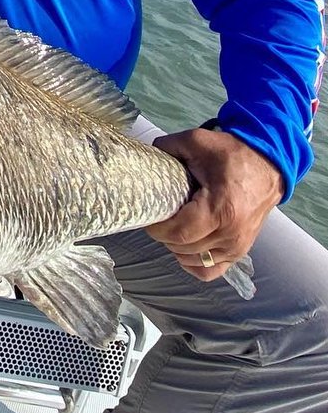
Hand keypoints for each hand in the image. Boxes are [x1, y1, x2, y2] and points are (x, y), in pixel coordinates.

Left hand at [144, 128, 281, 281]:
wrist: (267, 165)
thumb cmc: (233, 154)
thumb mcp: (197, 141)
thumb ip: (167, 146)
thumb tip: (146, 155)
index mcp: (221, 209)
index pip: (179, 233)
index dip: (157, 228)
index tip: (149, 215)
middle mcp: (231, 233)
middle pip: (183, 247)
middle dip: (164, 235)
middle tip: (158, 217)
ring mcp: (237, 246)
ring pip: (194, 260)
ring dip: (176, 247)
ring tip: (171, 227)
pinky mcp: (240, 251)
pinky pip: (210, 271)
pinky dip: (193, 263)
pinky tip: (184, 247)